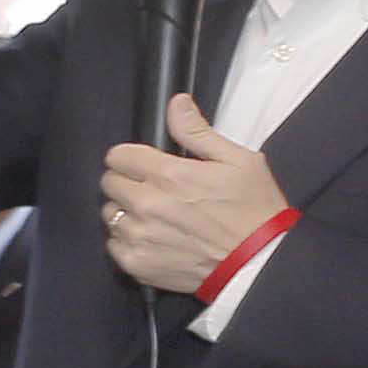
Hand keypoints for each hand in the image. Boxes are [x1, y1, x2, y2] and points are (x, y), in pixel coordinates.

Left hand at [98, 94, 285, 296]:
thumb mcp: (237, 160)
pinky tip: (153, 238)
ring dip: (126, 212)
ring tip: (155, 216)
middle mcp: (147, 204)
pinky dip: (127, 240)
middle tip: (153, 189)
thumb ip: (197, 132)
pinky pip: (113, 245)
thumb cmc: (253, 209)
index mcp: (169, 174)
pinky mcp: (137, 264)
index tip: (143, 164)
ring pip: (109, 214)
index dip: (130, 157)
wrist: (258, 263)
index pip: (118, 156)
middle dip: (128, 181)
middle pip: (109, 183)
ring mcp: (139, 236)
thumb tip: (176, 103)